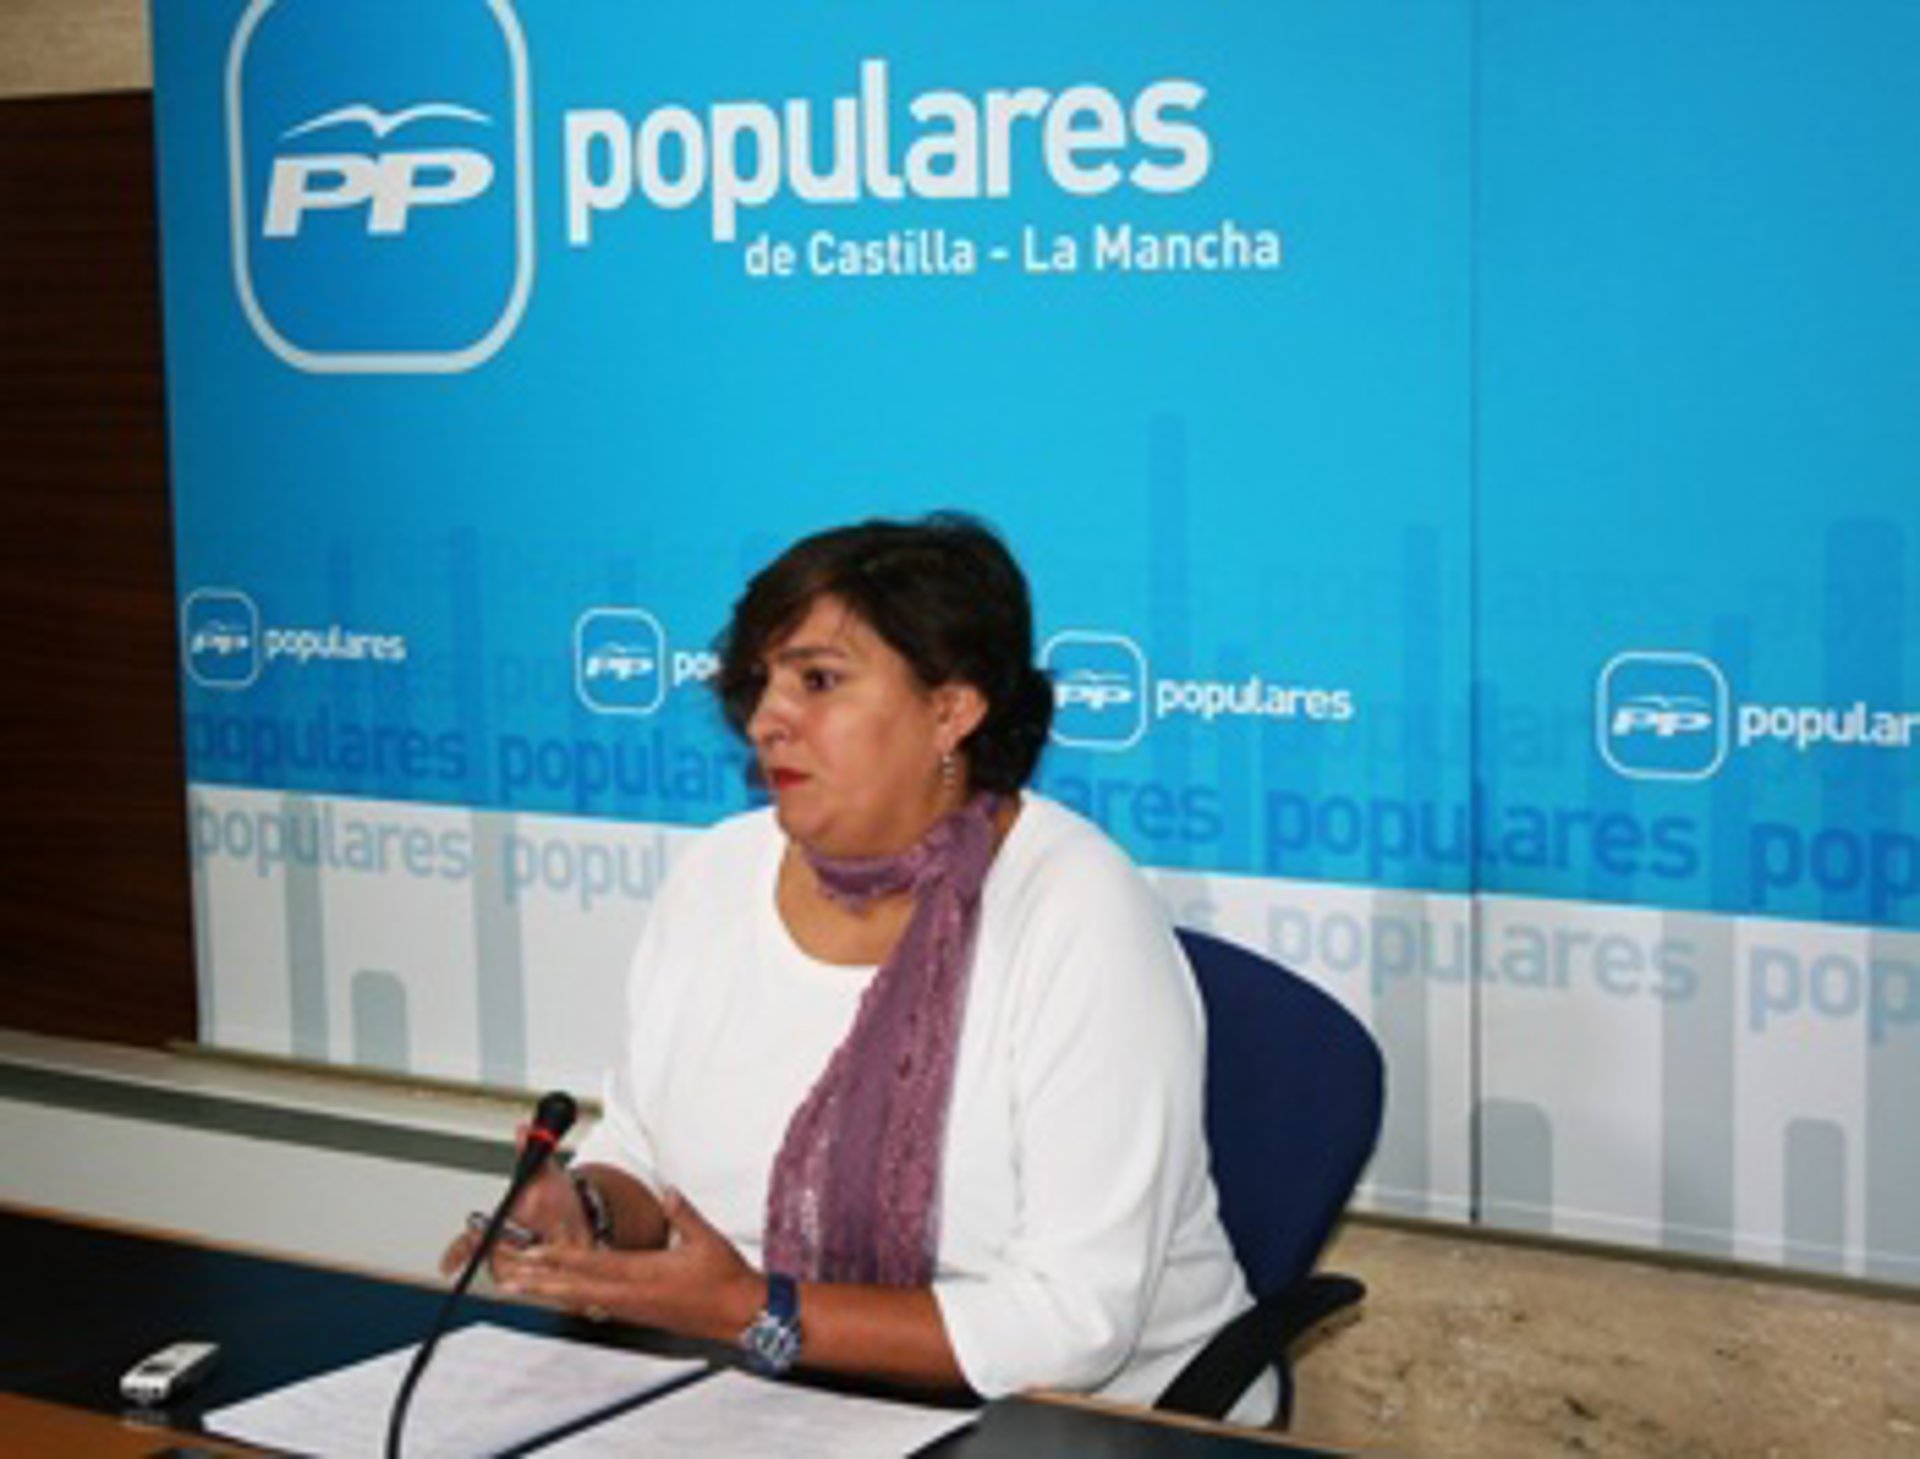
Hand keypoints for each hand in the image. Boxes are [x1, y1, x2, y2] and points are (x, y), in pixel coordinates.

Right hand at [438, 1127, 592, 1279]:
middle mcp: (503, 1251)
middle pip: (498, 1263)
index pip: (467, 1242)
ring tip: (562, 1239)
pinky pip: (542, 1289)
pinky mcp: (540, 1284)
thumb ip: (532, 1149)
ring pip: (519, 1277)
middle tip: (544, 1235)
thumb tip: (525, 1128)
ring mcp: (521, 1269)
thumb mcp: (545, 1171)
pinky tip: (567, 1256)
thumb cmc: (553, 1195)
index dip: (455, 1254)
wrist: (580, 1215)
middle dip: (520, 1252)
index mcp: (497, 1226)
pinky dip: (554, 1276)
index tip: (447, 1266)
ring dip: (542, 1261)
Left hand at [493, 1188, 761, 1342]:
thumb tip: (666, 1190)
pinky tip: (556, 1295)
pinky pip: (594, 1304)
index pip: (594, 1265)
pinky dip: (569, 1298)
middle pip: (576, 1288)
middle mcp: (632, 1295)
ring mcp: (632, 1307)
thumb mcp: (708, 1239)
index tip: (534, 1253)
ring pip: (580, 1299)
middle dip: (540, 1281)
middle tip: (507, 1276)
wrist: (738, 1315)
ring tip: (518, 1286)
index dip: (561, 1259)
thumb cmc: (725, 1279)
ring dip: (548, 1291)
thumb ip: (683, 1213)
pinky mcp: (636, 1313)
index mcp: (645, 1275)